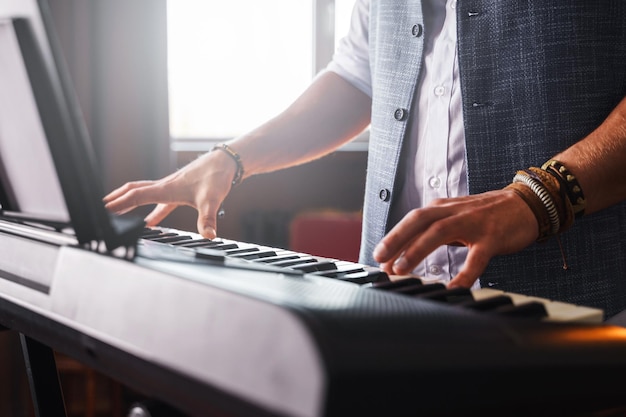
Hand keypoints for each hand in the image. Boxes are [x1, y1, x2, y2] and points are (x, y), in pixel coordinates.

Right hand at [103, 150, 237, 238]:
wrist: (227, 161)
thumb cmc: (216, 176)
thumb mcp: (212, 200)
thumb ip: (208, 219)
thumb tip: (208, 235)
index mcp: (166, 189)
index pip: (136, 196)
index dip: (120, 204)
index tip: (104, 211)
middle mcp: (165, 185)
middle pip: (134, 191)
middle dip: (117, 199)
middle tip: (102, 208)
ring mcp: (172, 186)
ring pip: (144, 193)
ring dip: (130, 202)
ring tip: (118, 212)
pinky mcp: (180, 189)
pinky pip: (159, 200)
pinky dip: (151, 211)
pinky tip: (151, 221)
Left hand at [372, 189, 538, 287]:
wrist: (527, 204)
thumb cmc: (486, 215)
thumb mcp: (455, 219)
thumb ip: (432, 234)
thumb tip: (404, 256)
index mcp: (442, 208)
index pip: (412, 222)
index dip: (393, 239)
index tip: (378, 258)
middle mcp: (454, 211)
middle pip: (418, 220)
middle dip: (396, 239)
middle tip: (380, 259)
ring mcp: (473, 222)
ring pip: (439, 232)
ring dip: (417, 250)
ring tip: (402, 269)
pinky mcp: (492, 237)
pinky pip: (476, 257)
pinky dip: (464, 273)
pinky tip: (453, 288)